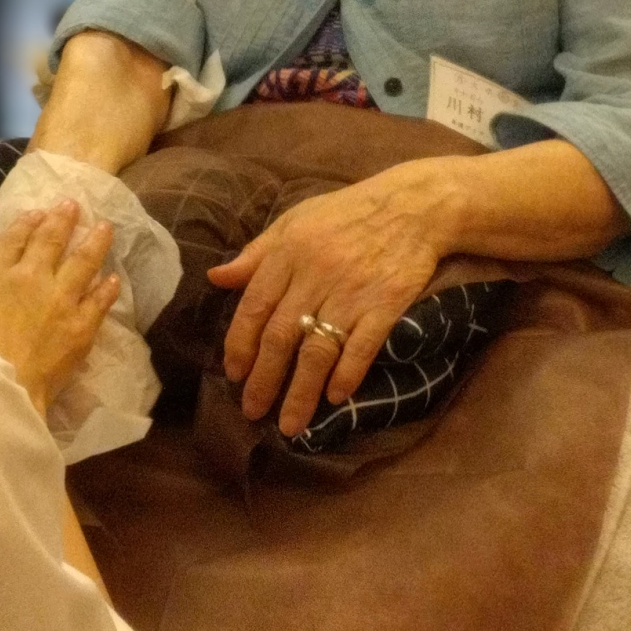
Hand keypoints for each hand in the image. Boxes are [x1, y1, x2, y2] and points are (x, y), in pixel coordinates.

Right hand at [0, 201, 120, 413]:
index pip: (11, 240)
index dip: (25, 225)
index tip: (36, 213)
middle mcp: (28, 278)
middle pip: (49, 242)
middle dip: (62, 221)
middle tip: (74, 205)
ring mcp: (59, 301)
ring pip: (82, 262)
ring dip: (93, 243)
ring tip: (105, 228)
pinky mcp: (80, 328)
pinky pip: (99, 302)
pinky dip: (107, 289)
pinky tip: (114, 280)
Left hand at [210, 163, 450, 440]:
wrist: (414, 206)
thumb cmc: (347, 213)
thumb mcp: (295, 220)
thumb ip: (256, 253)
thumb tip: (216, 278)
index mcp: (289, 253)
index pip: (254, 307)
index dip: (240, 345)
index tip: (234, 375)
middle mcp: (316, 275)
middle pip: (281, 337)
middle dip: (264, 380)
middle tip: (253, 413)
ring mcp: (352, 292)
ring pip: (318, 351)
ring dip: (301, 393)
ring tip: (291, 425)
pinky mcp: (386, 304)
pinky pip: (362, 347)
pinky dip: (347, 375)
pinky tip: (335, 398)